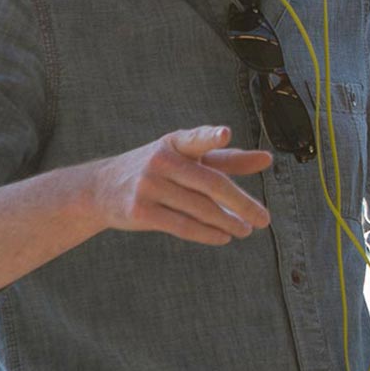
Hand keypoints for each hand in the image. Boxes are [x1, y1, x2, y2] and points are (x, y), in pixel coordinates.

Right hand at [93, 126, 272, 243]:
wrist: (102, 189)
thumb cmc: (158, 170)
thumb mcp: (188, 158)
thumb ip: (227, 159)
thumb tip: (267, 159)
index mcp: (174, 143)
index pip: (194, 138)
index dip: (209, 136)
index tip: (224, 133)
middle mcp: (160, 161)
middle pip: (210, 183)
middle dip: (241, 203)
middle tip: (265, 219)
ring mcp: (147, 186)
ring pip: (199, 208)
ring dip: (228, 222)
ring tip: (246, 230)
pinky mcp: (140, 211)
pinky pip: (182, 225)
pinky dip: (207, 233)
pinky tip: (224, 237)